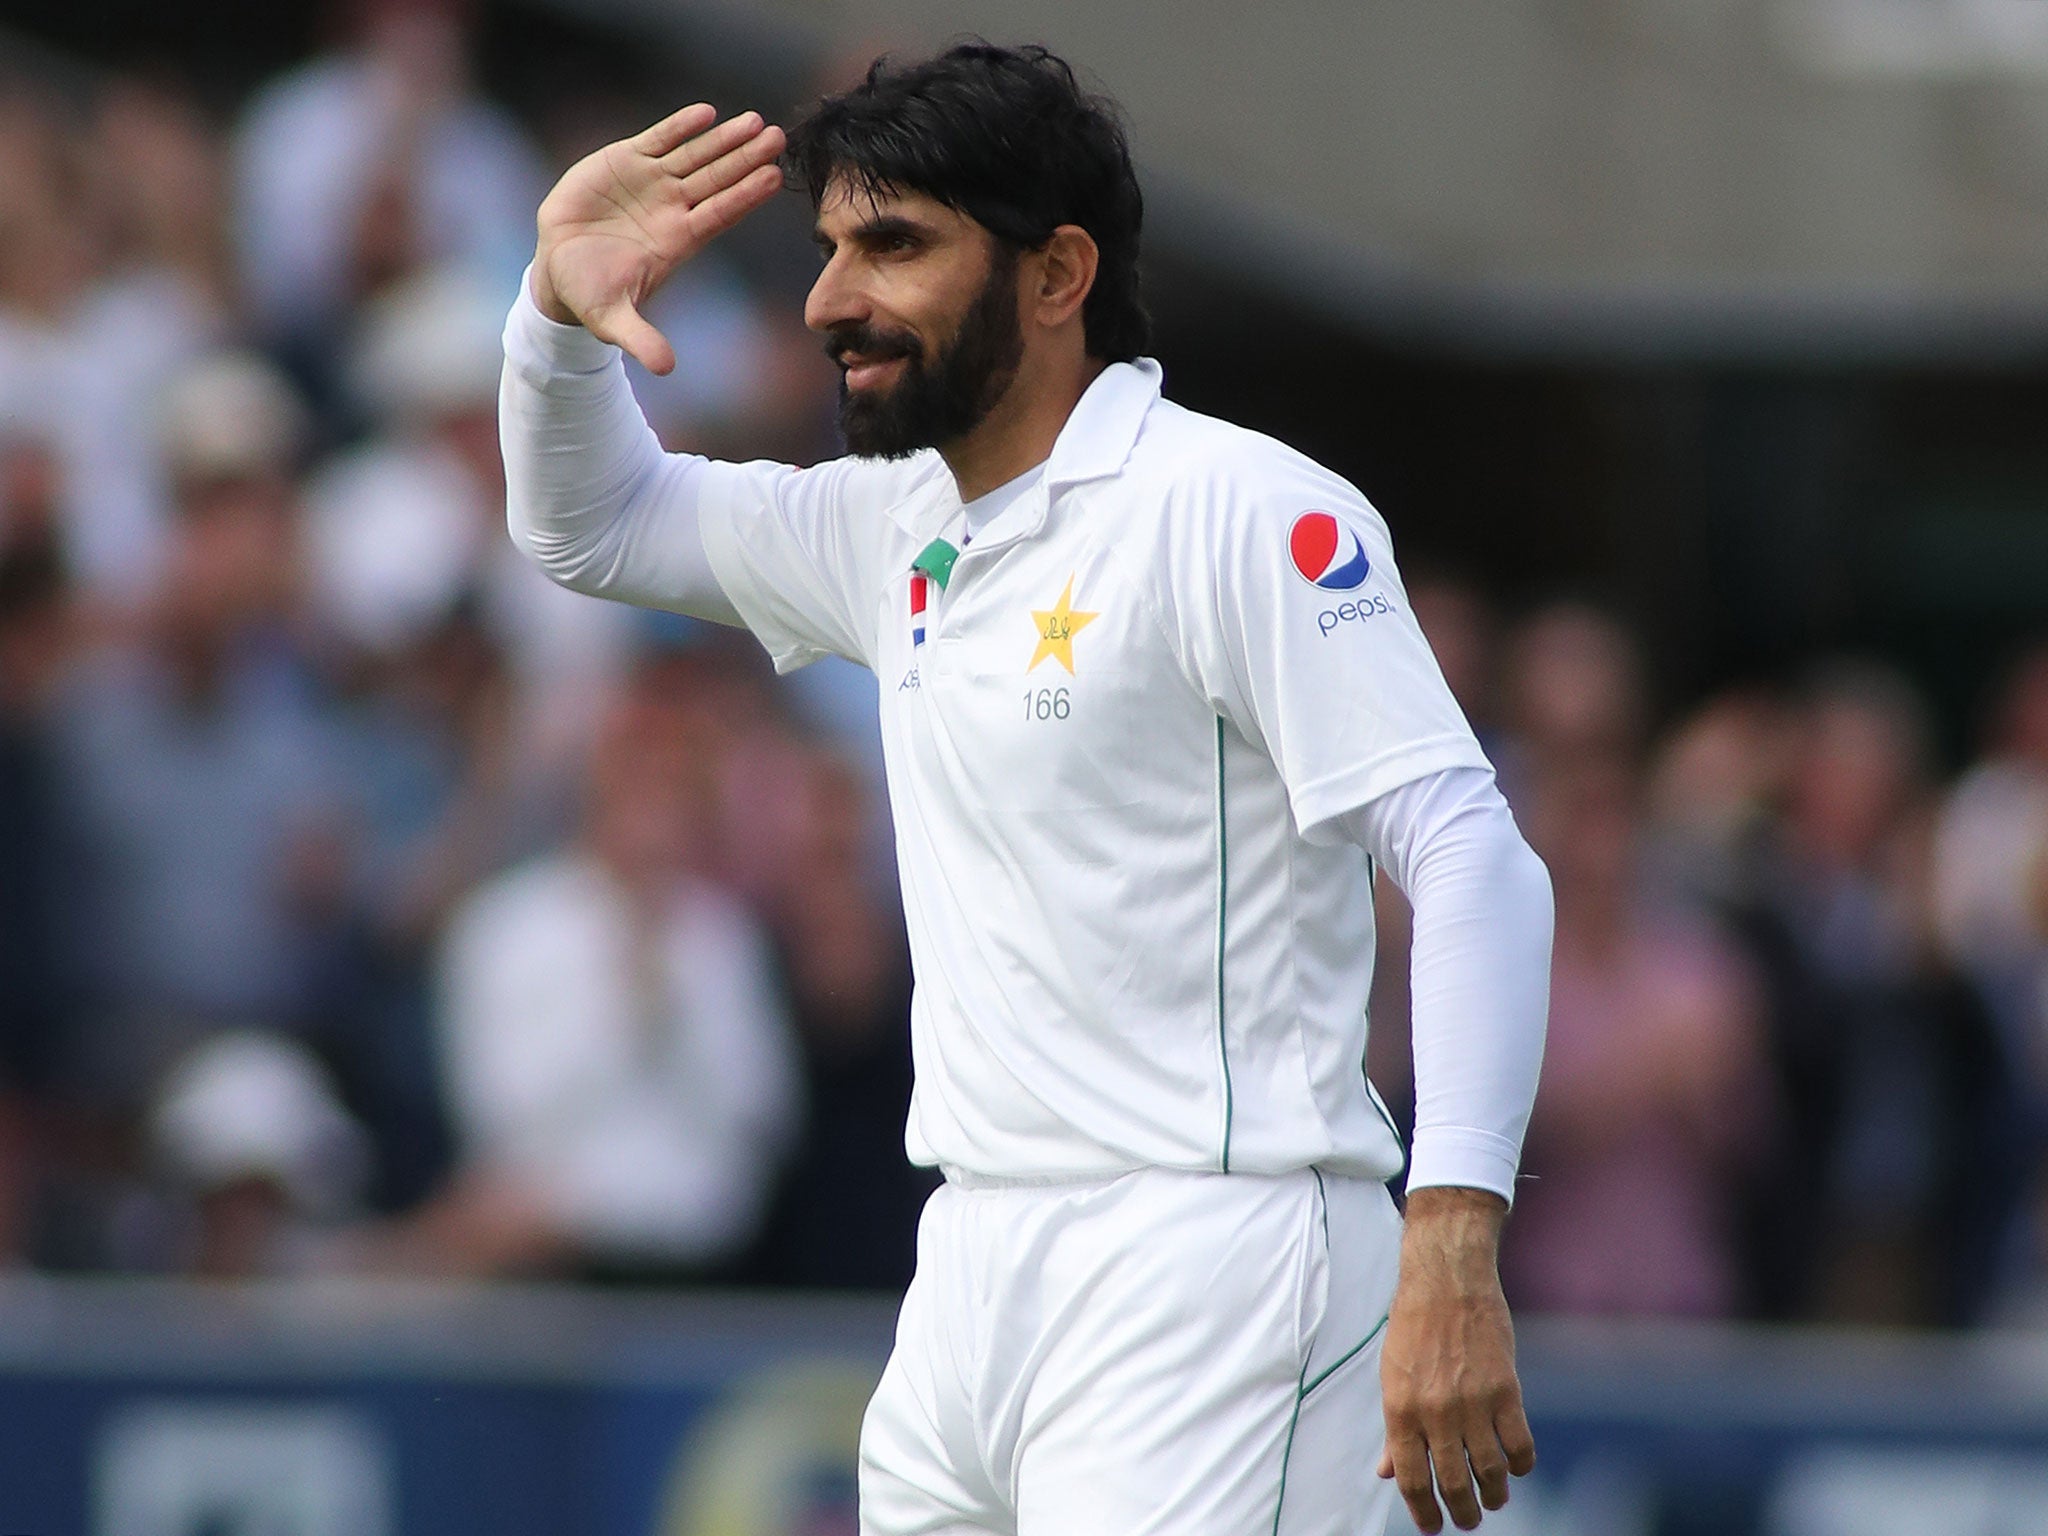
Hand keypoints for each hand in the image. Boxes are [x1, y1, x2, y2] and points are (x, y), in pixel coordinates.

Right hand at [530, 104, 785, 373]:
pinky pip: (658, 140)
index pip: (720, 214)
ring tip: (756, 121)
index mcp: (676, 241)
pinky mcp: (625, 163)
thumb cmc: (591, 296)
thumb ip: (641, 340)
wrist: (557, 270)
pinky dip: (680, 127)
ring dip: (724, 139)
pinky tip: (706, 114)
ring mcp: (651, 183)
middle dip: (747, 159)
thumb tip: (666, 370)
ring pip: (695, 156)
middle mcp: (672, 209)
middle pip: (718, 179)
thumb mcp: (614, 321)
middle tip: (779, 137)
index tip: (774, 177)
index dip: (746, 196)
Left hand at [1378, 1187, 1536, 1532]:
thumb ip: (1393, 1428)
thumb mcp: (1391, 1376)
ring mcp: (1472, 1401)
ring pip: (1490, 1470)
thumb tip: (1387, 1472)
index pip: (1411, 1478)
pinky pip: (1519, 1444)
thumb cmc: (1413, 1326)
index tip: (1432, 1526)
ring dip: (1494, 1494)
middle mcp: (1435, 1411)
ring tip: (1494, 1499)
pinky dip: (1520, 1464)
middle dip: (1462, 1512)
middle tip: (1468, 1520)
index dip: (1423, 1510)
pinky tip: (1516, 1467)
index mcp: (1400, 1408)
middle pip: (1453, 1482)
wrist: (1446, 1279)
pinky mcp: (1506, 1389)